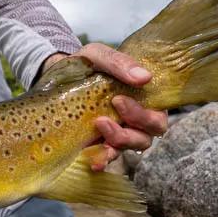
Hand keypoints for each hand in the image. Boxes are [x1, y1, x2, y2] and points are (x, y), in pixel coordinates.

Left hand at [43, 43, 168, 170]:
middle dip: (130, 131)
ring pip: (132, 146)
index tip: (118, 100)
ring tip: (96, 128)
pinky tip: (94, 161)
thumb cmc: (87, 64)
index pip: (159, 115)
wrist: (58, 75)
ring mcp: (121, 131)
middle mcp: (137, 117)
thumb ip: (120, 63)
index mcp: (144, 97)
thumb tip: (144, 77)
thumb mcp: (99, 55)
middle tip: (103, 119)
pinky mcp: (102, 141)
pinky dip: (103, 159)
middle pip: (149, 134)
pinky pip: (109, 156)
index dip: (144, 115)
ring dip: (117, 142)